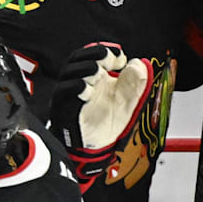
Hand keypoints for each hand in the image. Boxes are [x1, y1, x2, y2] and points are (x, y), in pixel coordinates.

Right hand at [50, 43, 152, 180]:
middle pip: (77, 58)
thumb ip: (137, 83)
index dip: (105, 50)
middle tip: (111, 60)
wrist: (95, 151)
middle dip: (95, 54)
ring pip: (69, 72)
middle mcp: (77, 83)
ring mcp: (68, 96)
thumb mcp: (129, 101)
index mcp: (92, 78)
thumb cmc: (106, 125)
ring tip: (101, 74)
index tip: (121, 57)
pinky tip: (89, 91)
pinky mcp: (63, 109)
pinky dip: (76, 87)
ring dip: (87, 68)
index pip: (90, 54)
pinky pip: (64, 92)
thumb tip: (139, 63)